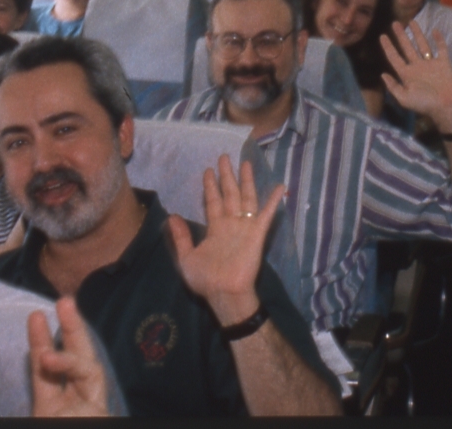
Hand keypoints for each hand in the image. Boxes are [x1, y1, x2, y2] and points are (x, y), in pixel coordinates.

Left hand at [0, 297, 109, 416]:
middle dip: (69, 331)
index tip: (34, 317)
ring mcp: (88, 408)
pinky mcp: (99, 410)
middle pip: (74, 362)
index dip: (41, 344)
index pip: (46, 373)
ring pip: (89, 365)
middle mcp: (73, 408)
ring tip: (62, 312)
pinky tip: (52, 357)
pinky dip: (73, 364)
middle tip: (61, 300)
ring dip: (76, 338)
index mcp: (50, 414)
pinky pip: (92, 379)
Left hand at [169, 156, 282, 324]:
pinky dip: (273, 201)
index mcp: (215, 229)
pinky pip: (265, 214)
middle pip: (229, 194)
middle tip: (224, 157)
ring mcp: (244, 228)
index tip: (208, 170)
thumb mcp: (187, 258)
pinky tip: (279, 187)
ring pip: (245, 198)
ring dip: (246, 181)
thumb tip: (172, 216)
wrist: (224, 293)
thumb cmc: (206, 279)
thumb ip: (181, 237)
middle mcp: (230, 224)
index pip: (213, 202)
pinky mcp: (256, 234)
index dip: (211, 186)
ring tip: (246, 163)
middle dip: (227, 176)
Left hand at [381, 22, 451, 128]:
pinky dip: (439, 40)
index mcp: (406, 74)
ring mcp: (430, 64)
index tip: (382, 36)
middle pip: (406, 47)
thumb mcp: (404, 99)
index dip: (388, 47)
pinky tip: (435, 30)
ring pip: (422, 45)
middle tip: (395, 23)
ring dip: (417, 33)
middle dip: (400, 36)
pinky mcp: (443, 63)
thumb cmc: (424, 105)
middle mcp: (417, 66)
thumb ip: (393, 87)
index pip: (394, 58)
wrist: (445, 107)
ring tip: (411, 21)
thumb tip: (382, 74)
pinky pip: (441, 48)